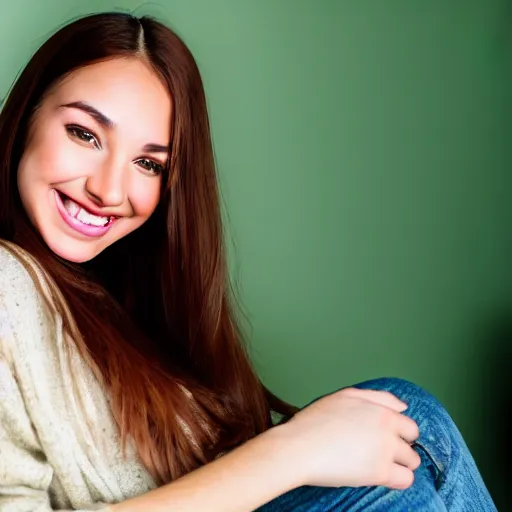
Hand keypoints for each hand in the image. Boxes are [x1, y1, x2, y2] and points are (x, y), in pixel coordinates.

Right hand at [277, 387, 420, 489]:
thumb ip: (377, 397)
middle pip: (412, 443)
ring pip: (412, 462)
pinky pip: (405, 480)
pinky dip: (397, 480)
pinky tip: (380, 477)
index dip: (398, 432)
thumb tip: (403, 407)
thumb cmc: (316, 420)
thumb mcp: (345, 396)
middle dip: (401, 447)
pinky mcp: (379, 473)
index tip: (385, 438)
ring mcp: (385, 451)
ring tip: (378, 464)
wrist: (299, 446)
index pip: (409, 424)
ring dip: (400, 464)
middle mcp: (388, 429)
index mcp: (381, 410)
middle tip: (380, 452)